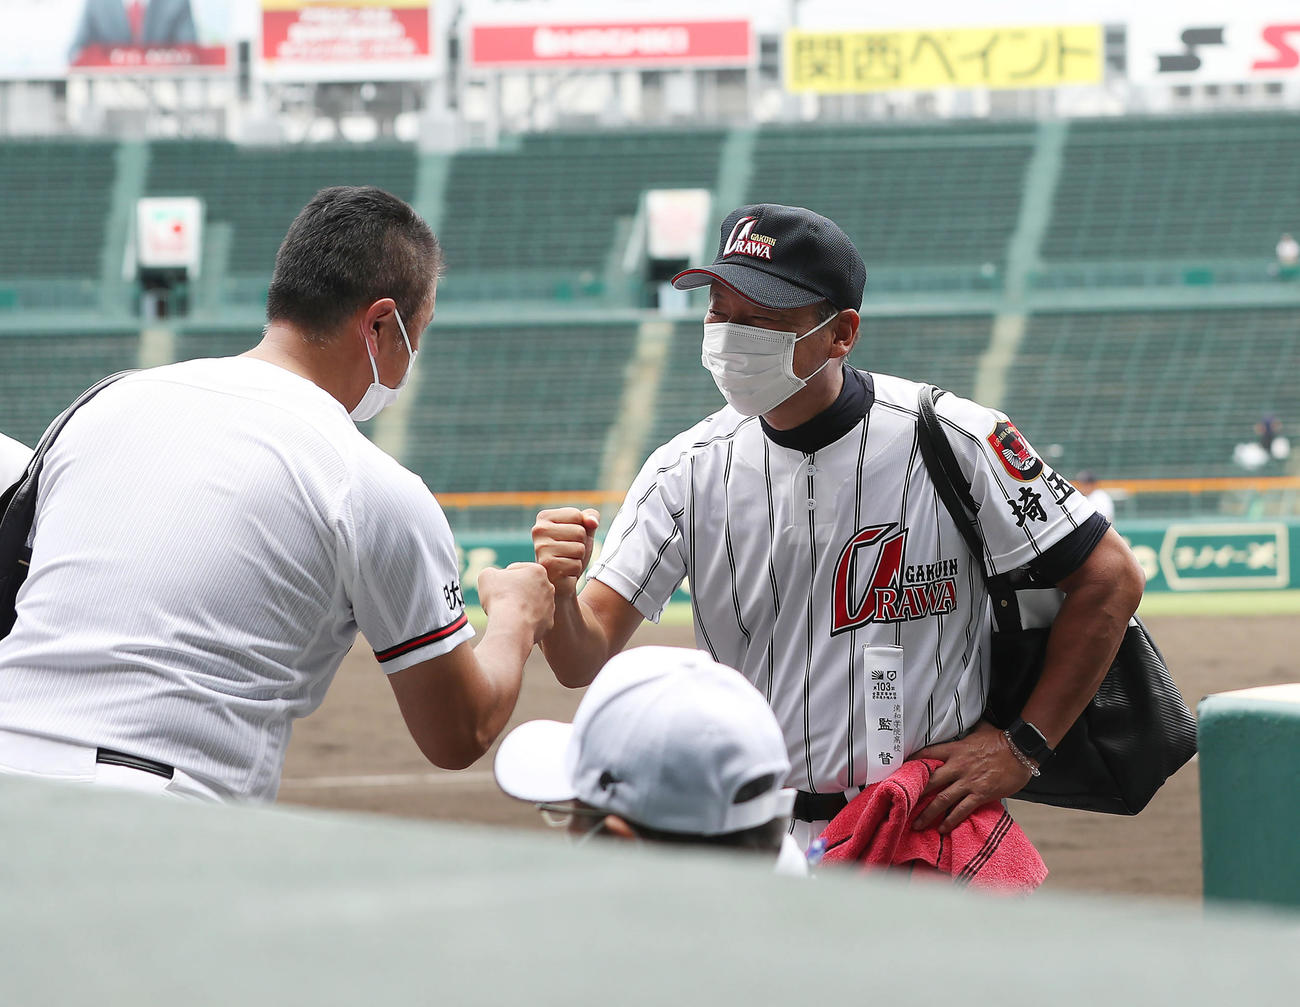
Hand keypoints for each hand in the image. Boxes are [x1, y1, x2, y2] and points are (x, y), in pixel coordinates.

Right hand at [477, 562, 554, 642]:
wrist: (511, 625)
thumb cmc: (500, 597)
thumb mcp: (487, 575)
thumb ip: (492, 572)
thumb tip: (495, 578)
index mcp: (538, 571)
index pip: (518, 570)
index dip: (505, 577)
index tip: (498, 587)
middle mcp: (549, 587)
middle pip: (528, 587)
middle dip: (516, 592)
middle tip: (503, 600)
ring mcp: (550, 606)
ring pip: (532, 604)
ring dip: (522, 607)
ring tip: (508, 613)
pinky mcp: (548, 623)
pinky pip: (534, 620)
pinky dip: (525, 621)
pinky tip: (515, 623)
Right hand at [531, 508, 599, 597]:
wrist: (560, 582)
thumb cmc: (571, 552)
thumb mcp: (584, 530)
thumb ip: (590, 516)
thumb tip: (593, 522)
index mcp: (544, 517)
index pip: (576, 515)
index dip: (581, 528)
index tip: (569, 538)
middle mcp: (538, 530)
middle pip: (579, 531)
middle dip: (580, 544)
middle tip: (568, 553)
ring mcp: (541, 548)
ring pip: (579, 548)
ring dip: (578, 558)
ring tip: (566, 561)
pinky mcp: (547, 565)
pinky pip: (576, 564)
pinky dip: (574, 570)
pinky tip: (564, 572)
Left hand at [910, 721, 1033, 833]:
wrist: (1022, 750)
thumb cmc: (1002, 740)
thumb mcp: (981, 729)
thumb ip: (968, 730)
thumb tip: (965, 721)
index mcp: (955, 749)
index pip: (928, 754)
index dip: (913, 762)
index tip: (900, 770)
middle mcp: (958, 766)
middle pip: (930, 781)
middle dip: (915, 794)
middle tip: (902, 804)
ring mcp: (969, 781)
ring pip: (942, 799)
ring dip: (928, 813)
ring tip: (918, 824)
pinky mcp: (981, 794)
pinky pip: (962, 810)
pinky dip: (951, 820)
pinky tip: (942, 828)